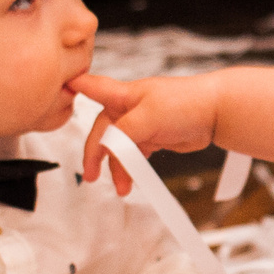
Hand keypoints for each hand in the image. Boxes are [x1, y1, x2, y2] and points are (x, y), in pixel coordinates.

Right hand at [73, 73, 222, 196]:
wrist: (216, 113)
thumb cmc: (186, 103)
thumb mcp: (147, 117)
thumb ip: (123, 132)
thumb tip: (109, 148)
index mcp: (122, 94)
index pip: (90, 87)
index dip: (73, 88)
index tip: (57, 90)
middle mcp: (129, 106)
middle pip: (102, 129)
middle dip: (95, 153)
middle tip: (92, 175)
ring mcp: (141, 121)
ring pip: (119, 146)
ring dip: (117, 166)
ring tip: (122, 186)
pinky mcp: (154, 135)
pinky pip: (135, 153)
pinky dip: (132, 166)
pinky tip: (133, 177)